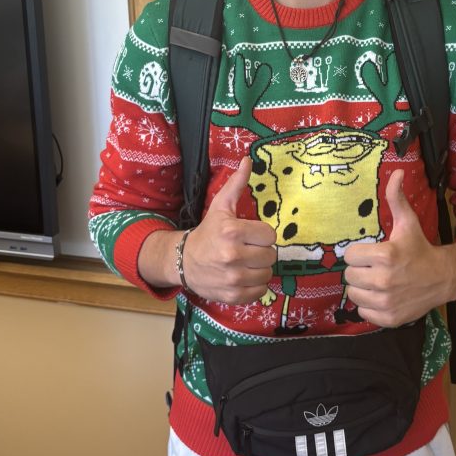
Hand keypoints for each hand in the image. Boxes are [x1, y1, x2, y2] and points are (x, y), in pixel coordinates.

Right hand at [182, 157, 276, 302]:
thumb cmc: (207, 233)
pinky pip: (261, 291)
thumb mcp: (221, 207)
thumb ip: (237, 184)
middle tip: (246, 250)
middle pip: (271, 255)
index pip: (270, 235)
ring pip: (267, 274)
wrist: (183, 261)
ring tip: (244, 263)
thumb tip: (248, 160)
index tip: (249, 236)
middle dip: (261, 252)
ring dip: (259, 269)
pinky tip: (242, 277)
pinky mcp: (233, 296)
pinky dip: (254, 286)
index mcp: (232, 231)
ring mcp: (233, 278)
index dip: (261, 235)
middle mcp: (232, 256)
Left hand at [343, 170, 451, 327]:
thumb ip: (396, 198)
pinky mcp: (389, 318)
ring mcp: (387, 302)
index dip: (360, 253)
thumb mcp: (408, 223)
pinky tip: (383, 296)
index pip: (349, 256)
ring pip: (354, 295)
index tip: (373, 254)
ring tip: (379, 282)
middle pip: (349, 276)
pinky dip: (370, 306)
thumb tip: (396, 171)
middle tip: (376, 268)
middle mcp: (384, 280)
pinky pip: (363, 312)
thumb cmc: (420, 248)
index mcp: (385, 255)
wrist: (444, 278)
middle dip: (360, 270)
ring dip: (363, 289)